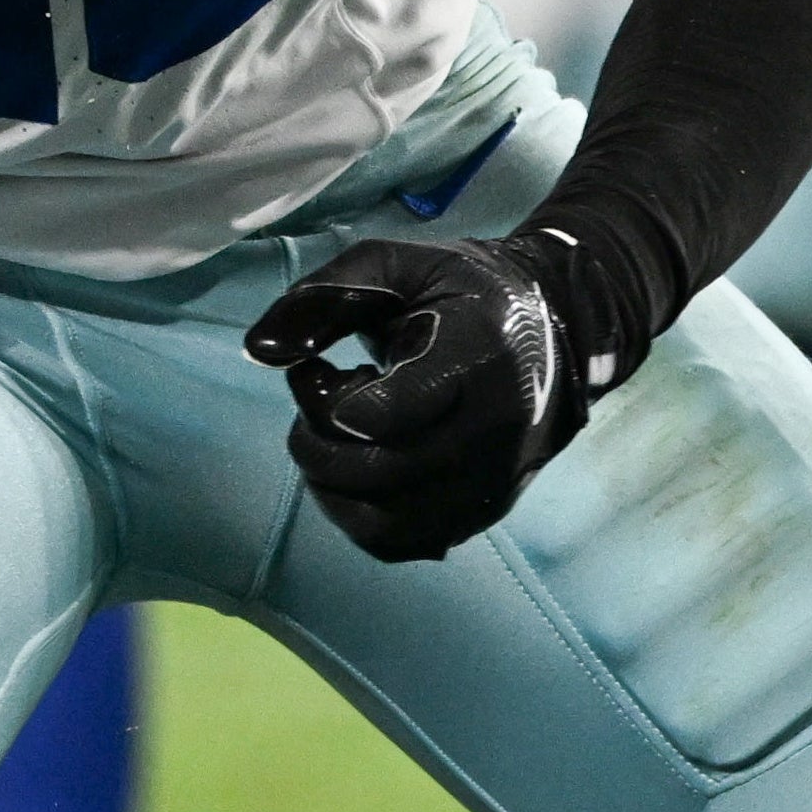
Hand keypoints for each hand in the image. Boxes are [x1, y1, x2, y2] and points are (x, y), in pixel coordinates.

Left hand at [241, 233, 609, 562]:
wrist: (551, 333)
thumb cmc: (456, 294)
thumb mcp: (391, 267)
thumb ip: (322, 299)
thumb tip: (259, 352)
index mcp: (478, 356)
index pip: (388, 414)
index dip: (331, 402)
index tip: (320, 368)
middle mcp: (494, 430)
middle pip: (377, 472)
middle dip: (316, 440)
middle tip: (317, 398)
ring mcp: (491, 481)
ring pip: (384, 523)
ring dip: (329, 484)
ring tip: (336, 436)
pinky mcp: (482, 514)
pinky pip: (401, 543)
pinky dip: (355, 514)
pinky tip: (356, 466)